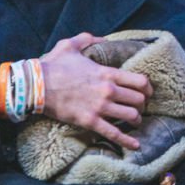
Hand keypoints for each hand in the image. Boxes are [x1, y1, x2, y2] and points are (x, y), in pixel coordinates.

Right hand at [36, 33, 150, 149]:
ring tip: (135, 121)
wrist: (35, 86)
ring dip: (136, 119)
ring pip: (131, 116)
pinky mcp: (90, 121)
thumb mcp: (70, 45)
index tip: (148, 92)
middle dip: (142, 104)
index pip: (141, 81)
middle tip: (140, 107)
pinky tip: (136, 146)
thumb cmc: (52, 66)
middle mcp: (108, 91)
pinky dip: (127, 141)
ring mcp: (100, 107)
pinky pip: (113, 133)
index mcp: (107, 73)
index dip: (148, 88)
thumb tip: (101, 38)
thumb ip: (87, 39)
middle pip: (139, 100)